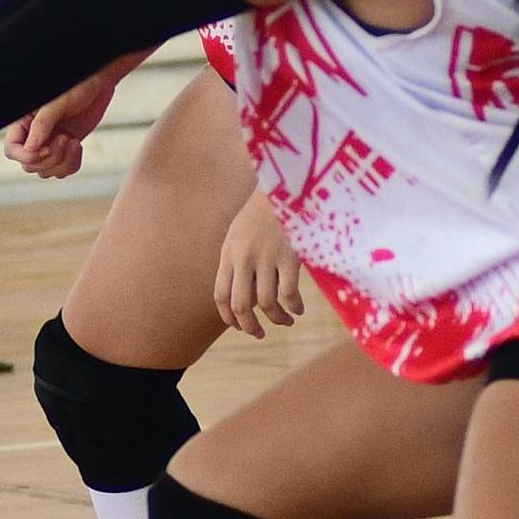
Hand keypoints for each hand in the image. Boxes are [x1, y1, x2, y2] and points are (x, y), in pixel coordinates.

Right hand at [5, 67, 127, 179]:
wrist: (97, 83)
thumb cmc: (76, 85)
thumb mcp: (57, 103)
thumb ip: (42, 124)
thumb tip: (30, 148)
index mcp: (24, 122)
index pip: (12, 150)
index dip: (27, 156)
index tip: (47, 149)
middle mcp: (33, 136)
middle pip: (30, 165)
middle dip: (51, 158)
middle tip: (66, 138)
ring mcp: (49, 144)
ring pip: (46, 171)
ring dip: (62, 163)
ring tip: (74, 142)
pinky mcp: (63, 149)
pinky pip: (61, 171)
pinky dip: (71, 165)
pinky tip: (78, 147)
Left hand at [213, 193, 304, 337]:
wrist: (286, 186)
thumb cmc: (264, 211)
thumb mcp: (240, 233)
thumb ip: (237, 262)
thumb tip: (245, 296)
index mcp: (228, 253)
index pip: (220, 295)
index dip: (228, 318)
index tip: (240, 326)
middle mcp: (244, 258)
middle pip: (240, 305)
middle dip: (249, 327)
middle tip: (260, 333)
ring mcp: (266, 258)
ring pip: (266, 304)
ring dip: (276, 319)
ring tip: (285, 320)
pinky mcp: (289, 257)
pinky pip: (289, 294)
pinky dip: (293, 307)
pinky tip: (298, 309)